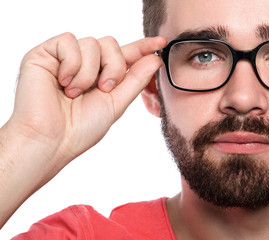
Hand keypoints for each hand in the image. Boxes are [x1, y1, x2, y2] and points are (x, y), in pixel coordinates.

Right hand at [0, 33, 165, 226]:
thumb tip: (155, 58)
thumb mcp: (116, 103)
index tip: (161, 42)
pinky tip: (62, 83)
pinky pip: (69, 41)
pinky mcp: (46, 53)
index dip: (143, 47)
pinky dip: (71, 64)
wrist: (52, 140)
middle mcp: (85, 64)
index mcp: (101, 76)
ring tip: (75, 92)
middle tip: (104, 88)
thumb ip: (136, 79)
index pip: (125, 55)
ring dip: (90, 72)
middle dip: (114, 67)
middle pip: (111, 44)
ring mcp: (65, 58)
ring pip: (92, 43)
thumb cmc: (81, 128)